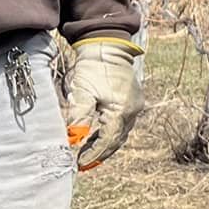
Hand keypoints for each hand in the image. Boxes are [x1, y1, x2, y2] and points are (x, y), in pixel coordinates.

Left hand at [64, 36, 143, 168]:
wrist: (107, 45)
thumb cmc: (94, 68)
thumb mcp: (82, 92)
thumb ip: (79, 117)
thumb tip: (73, 138)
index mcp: (121, 111)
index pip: (108, 141)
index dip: (94, 154)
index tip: (80, 163)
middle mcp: (132, 111)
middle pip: (117, 140)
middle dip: (100, 153)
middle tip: (84, 162)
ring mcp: (135, 106)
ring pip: (120, 133)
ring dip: (105, 143)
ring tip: (88, 151)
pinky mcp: (133, 101)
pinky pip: (122, 123)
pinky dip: (110, 132)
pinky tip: (97, 134)